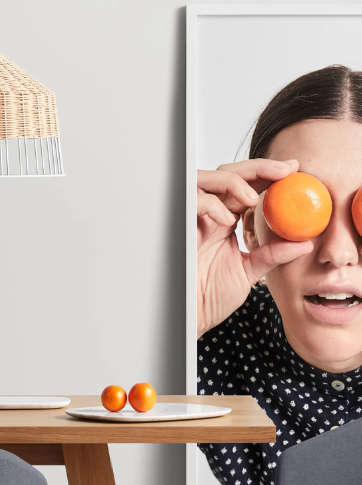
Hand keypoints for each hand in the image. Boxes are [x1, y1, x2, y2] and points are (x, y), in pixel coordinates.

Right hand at [197, 158, 313, 336]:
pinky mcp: (180, 228)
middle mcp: (208, 217)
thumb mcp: (250, 272)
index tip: (294, 171)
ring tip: (253, 198)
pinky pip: (194, 201)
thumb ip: (273, 254)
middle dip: (257, 168)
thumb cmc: (211, 298)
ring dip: (234, 181)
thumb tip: (304, 243)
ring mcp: (193, 220)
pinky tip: (227, 220)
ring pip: (209, 178)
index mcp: (224, 223)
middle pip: (228, 174)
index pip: (245, 188)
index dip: (268, 176)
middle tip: (284, 171)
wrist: (192, 316)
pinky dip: (212, 203)